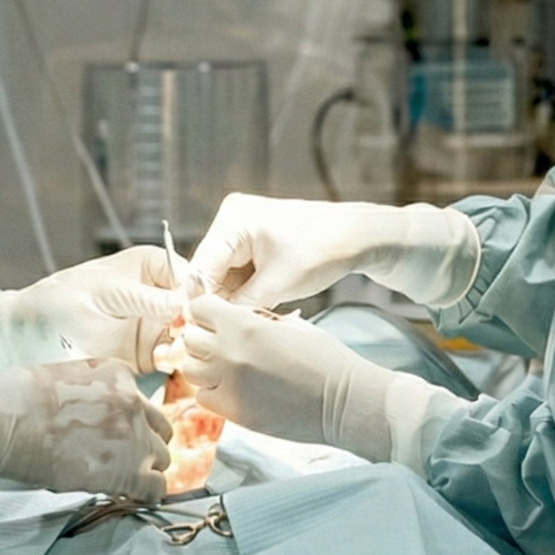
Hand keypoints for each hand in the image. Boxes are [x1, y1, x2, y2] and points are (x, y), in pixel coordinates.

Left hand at [0, 248, 188, 369]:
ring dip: (191, 354)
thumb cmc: (57, 303)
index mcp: (153, 266)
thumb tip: (186, 303)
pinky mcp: (149, 356)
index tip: (192, 320)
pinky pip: (177, 365)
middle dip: (199, 331)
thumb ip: (143, 299)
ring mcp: (157, 326)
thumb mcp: (103, 295)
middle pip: (200, 313)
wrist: (25, 335)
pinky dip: (179, 372)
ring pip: (193, 340)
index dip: (202, 300)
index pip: (194, 280)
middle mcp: (160, 295)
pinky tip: (168, 374)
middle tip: (181, 345)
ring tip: (169, 360)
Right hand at [0, 359, 171, 500]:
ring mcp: (134, 435)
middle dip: (143, 446)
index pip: (138, 403)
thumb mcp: (63, 378)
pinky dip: (146, 496)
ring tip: (123, 484)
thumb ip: (90, 396)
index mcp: (116, 373)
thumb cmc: (15, 399)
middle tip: (122, 461)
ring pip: (161, 459)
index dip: (128, 425)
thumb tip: (91, 422)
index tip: (113, 439)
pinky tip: (130, 498)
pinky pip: (155, 488)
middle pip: (158, 430)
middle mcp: (133, 400)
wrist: (1, 416)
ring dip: (144, 471)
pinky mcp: (129, 469)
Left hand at [175, 295, 459, 466]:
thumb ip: (254, 320)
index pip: (199, 309)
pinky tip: (234, 388)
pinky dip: (212, 391)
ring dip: (205, 365)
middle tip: (223, 342)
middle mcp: (228, 354)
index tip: (217, 318)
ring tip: (228, 366)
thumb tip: (231, 319)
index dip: (207, 311)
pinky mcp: (234, 412)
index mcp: (243, 326)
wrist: (344, 401)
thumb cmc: (325, 359)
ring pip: (191, 369)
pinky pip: (203, 397)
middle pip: (189, 339)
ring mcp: (228, 386)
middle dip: (203, 336)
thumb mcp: (289, 324)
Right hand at [190, 195, 481, 310]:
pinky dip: (243, 292)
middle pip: (209, 271)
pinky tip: (251, 311)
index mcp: (233, 220)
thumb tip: (213, 326)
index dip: (198, 302)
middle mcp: (231, 220)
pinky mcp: (252, 242)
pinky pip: (238, 272)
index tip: (196, 332)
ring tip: (238, 326)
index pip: (201, 267)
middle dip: (216, 302)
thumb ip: (239, 305)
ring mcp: (241, 229)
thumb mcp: (278, 284)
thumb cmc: (323, 251)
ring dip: (230, 300)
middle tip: (217, 335)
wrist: (357, 236)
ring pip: (223, 275)